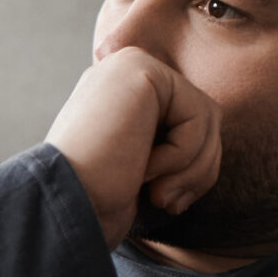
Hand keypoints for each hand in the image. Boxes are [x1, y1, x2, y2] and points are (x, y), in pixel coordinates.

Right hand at [43, 48, 222, 247]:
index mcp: (118, 100)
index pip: (187, 125)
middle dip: (200, 170)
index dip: (191, 172)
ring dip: (192, 169)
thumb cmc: (98, 205)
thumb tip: (213, 139)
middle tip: (168, 204)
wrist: (64, 209)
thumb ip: (173, 147)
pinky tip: (142, 168)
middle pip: (203, 118)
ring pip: (207, 117)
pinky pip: (198, 113)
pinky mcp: (140, 69)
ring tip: (157, 195)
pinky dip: (182, 155)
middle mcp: (121, 77)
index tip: (163, 204)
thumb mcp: (144, 176)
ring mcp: (128, 67)